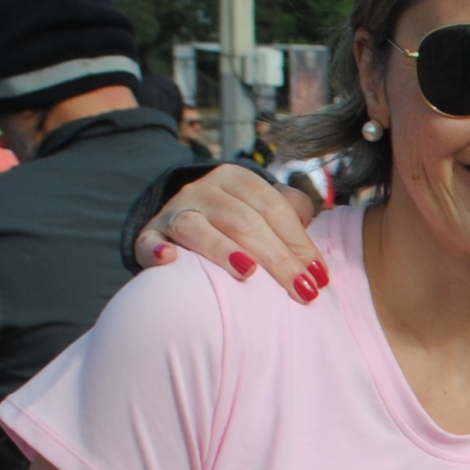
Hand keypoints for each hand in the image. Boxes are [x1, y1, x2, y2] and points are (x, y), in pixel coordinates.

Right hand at [134, 168, 329, 302]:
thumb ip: (291, 213)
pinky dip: (157, 251)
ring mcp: (172, 213)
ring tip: (248, 272)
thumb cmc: (235, 225)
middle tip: (302, 290)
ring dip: (222, 249)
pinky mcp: (149, 237)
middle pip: (242, 221)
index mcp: (235, 179)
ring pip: (196, 228)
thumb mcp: (262, 210)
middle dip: (277, 258)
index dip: (299, 241)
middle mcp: (201, 190)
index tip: (320, 276)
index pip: (272, 207)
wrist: (179, 226)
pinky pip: (149, 243)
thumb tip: (316, 233)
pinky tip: (169, 261)